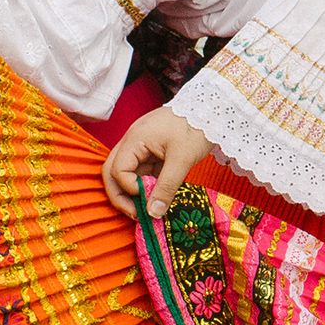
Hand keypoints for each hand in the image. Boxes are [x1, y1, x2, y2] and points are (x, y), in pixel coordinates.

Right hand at [104, 106, 214, 221]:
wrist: (211, 109)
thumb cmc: (195, 128)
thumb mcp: (182, 159)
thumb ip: (167, 187)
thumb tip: (153, 214)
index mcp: (135, 139)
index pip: (117, 170)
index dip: (129, 188)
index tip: (147, 198)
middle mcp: (133, 142)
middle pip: (113, 172)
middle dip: (121, 195)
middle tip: (136, 215)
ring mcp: (142, 147)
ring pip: (128, 174)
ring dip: (135, 193)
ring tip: (148, 211)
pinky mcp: (154, 152)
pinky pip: (143, 172)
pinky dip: (148, 186)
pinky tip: (158, 199)